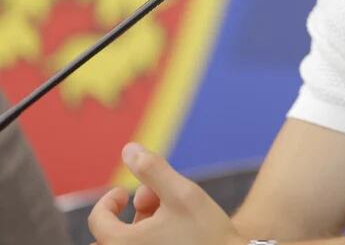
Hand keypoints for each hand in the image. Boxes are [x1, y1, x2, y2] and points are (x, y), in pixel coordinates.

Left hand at [88, 142, 247, 244]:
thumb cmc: (206, 232)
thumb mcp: (181, 193)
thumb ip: (153, 169)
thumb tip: (128, 149)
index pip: (97, 222)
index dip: (108, 201)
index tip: (125, 192)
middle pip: (111, 236)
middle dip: (130, 215)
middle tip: (151, 205)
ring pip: (128, 244)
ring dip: (144, 225)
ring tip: (173, 215)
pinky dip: (151, 239)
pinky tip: (175, 232)